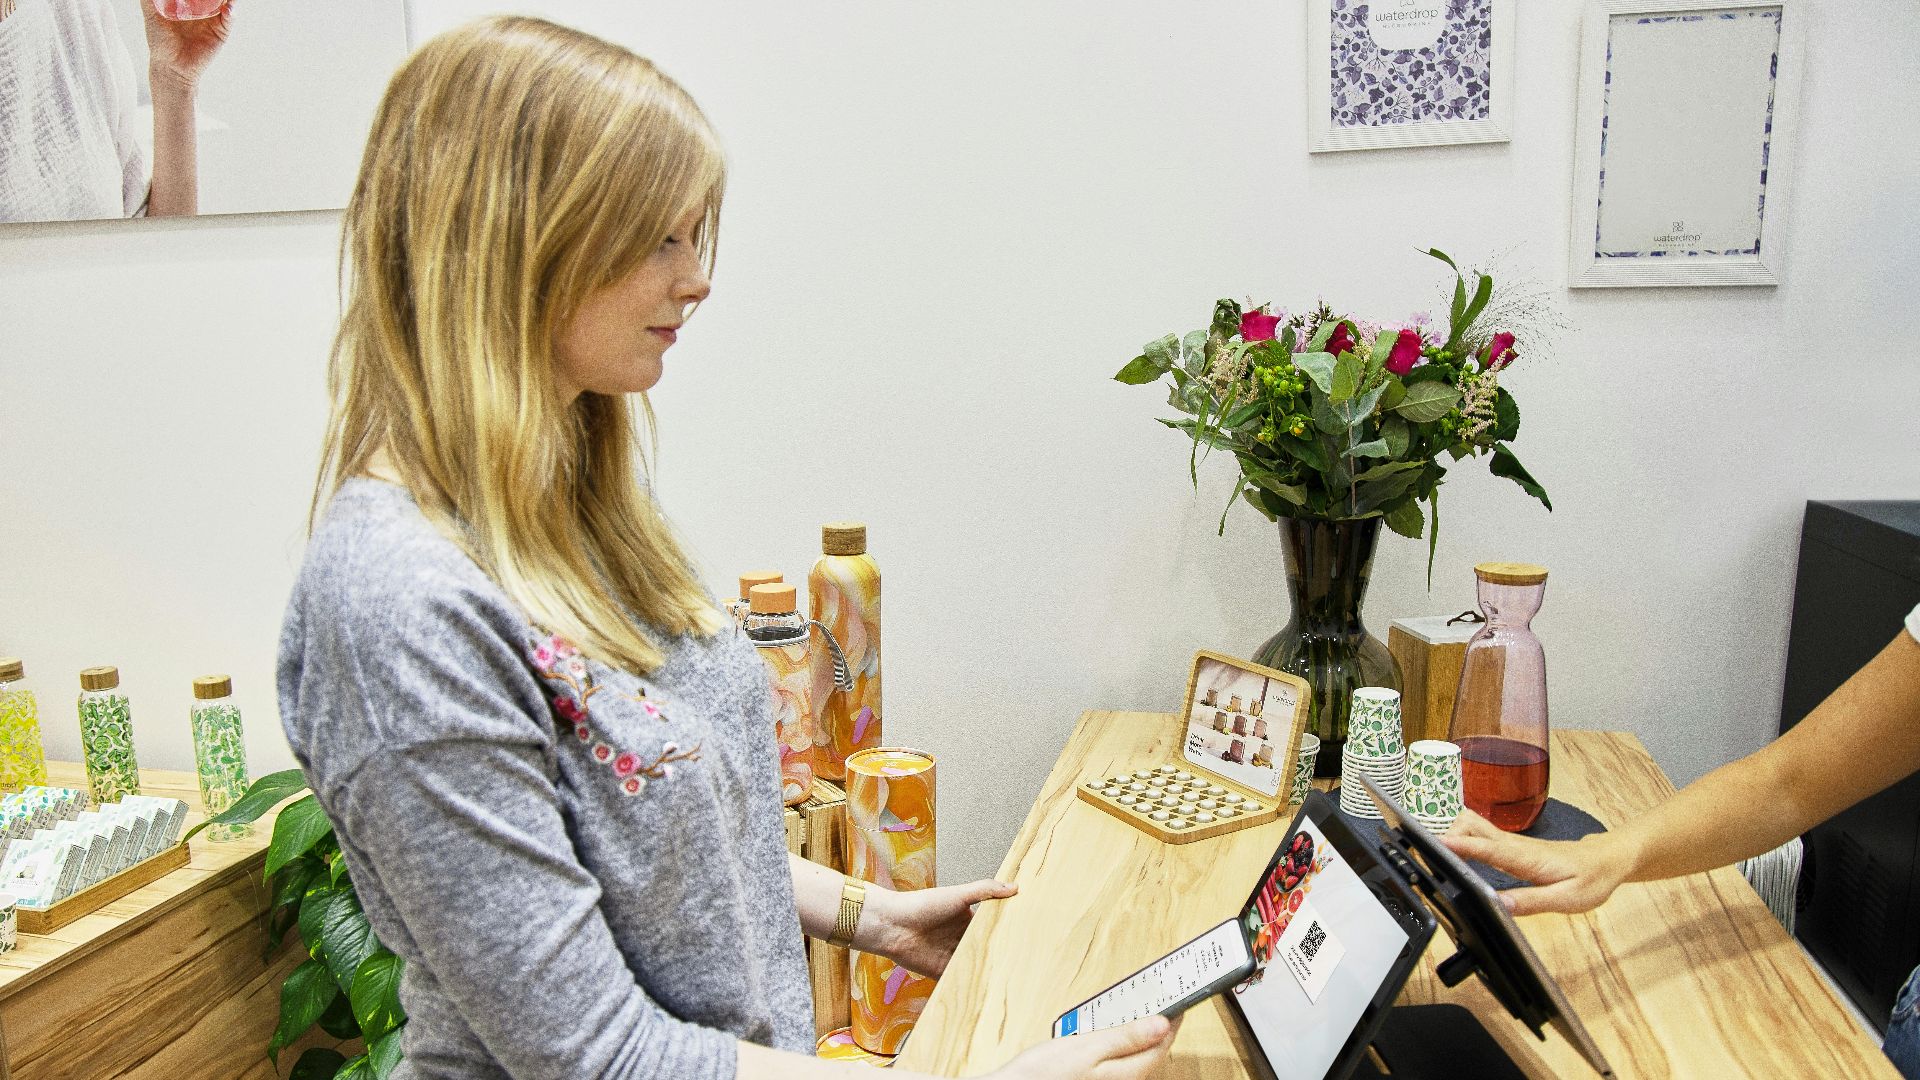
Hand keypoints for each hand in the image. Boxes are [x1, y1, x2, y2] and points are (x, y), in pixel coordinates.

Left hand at [140, 0, 235, 91]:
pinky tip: (227, 7)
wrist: (171, 66)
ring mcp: (214, 18)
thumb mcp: (151, 13)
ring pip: (225, 1)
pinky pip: (229, 18)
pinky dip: (231, 11)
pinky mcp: (221, 31)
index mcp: (188, 2)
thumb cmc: (159, 41)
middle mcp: (203, 8)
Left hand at [862, 878, 1016, 977]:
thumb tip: (1014, 887)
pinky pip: (961, 981)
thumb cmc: (922, 905)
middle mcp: (962, 938)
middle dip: (1002, 955)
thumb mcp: (958, 895)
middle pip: (987, 949)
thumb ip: (985, 890)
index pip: (994, 927)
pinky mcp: (943, 972)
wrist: (893, 926)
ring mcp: (953, 956)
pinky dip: (972, 986)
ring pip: (977, 966)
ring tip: (1014, 982)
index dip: (1009, 931)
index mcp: (968, 919)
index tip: (1031, 936)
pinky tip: (987, 993)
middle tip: (1028, 964)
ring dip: (989, 973)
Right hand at [986, 1016, 1178, 1079]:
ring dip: (1133, 1028)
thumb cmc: (1045, 1073)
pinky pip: (1115, 1054)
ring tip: (1132, 1004)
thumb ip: (1127, 1037)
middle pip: (1149, 1048)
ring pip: (1132, 1051)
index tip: (1178, 999)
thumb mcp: (1088, 1047)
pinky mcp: (1094, 1075)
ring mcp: (1107, 1078)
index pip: (1162, 1044)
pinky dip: (1115, 1036)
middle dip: (1154, 1022)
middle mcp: (1121, 1079)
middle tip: (1156, 996)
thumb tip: (1162, 1025)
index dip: (1173, 1020)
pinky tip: (1104, 1024)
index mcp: (1126, 1073)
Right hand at [1440, 809, 1637, 915]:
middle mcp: (1513, 844)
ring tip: (1441, 856)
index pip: (1487, 847)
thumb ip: (1530, 902)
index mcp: (1526, 858)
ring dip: (1453, 833)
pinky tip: (1459, 854)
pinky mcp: (1511, 844)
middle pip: (1470, 824)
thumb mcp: (1567, 900)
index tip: (1436, 845)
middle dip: (1447, 835)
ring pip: (1472, 823)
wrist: (1607, 859)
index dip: (1460, 846)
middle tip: (1431, 855)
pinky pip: (1479, 833)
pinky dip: (1463, 837)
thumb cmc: (1590, 879)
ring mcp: (1511, 841)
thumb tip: (1498, 907)